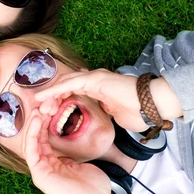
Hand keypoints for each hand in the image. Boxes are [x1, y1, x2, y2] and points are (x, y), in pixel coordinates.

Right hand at [24, 110, 116, 193]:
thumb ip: (71, 157)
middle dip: (38, 122)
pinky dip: (33, 134)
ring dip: (33, 125)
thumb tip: (68, 151)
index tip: (50, 109)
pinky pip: (32, 151)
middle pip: (36, 140)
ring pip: (31, 143)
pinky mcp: (39, 174)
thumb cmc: (93, 187)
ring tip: (38, 110)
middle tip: (42, 105)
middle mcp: (44, 167)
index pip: (44, 140)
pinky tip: (38, 121)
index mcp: (53, 165)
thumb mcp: (81, 165)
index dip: (45, 124)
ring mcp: (40, 171)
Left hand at [34, 69, 149, 131]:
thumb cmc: (141, 112)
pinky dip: (55, 90)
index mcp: (98, 89)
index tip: (48, 113)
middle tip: (39, 110)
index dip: (58, 100)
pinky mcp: (95, 79)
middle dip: (51, 98)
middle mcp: (95, 80)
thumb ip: (109, 112)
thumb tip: (108, 115)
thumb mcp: (118, 116)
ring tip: (38, 104)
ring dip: (50, 94)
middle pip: (65, 86)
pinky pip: (69, 83)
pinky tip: (44, 97)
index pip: (72, 92)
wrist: (155, 105)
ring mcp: (95, 78)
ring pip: (65, 83)